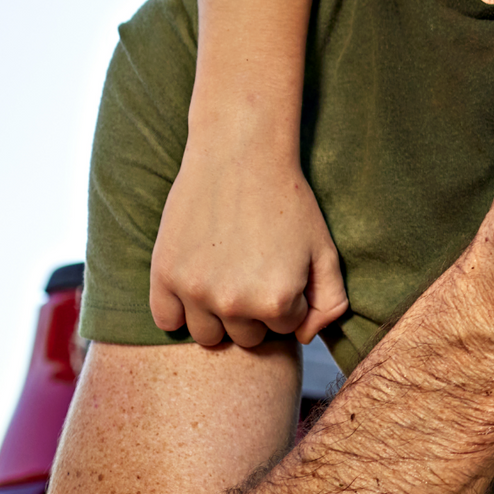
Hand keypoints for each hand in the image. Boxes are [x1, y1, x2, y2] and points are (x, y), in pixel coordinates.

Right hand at [150, 132, 348, 347]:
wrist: (241, 155)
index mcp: (278, 301)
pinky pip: (167, 322)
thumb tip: (303, 339)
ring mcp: (195, 293)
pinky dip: (180, 310)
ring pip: (209, 335)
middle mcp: (235, 304)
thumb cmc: (288, 201)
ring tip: (228, 272)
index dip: (289, 296)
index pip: (286, 328)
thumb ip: (330, 302)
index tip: (283, 265)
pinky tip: (198, 278)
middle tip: (255, 266)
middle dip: (256, 309)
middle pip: (247, 337)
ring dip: (219, 314)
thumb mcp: (325, 249)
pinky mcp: (164, 277)